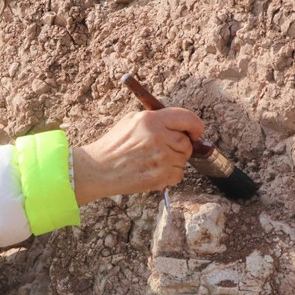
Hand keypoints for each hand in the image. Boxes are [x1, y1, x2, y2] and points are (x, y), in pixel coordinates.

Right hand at [72, 108, 203, 204]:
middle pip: (186, 142)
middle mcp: (158, 137)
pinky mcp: (160, 177)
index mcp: (151, 120)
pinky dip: (170, 175)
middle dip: (181, 147)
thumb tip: (180, 125)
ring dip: (174, 161)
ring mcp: (161, 158)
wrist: (98, 169)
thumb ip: (156, 119)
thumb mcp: (131, 121)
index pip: (187, 118)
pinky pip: (178, 175)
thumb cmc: (114, 145)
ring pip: (183, 160)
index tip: (196, 132)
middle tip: (166, 149)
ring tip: (154, 161)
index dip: (195, 125)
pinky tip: (153, 171)